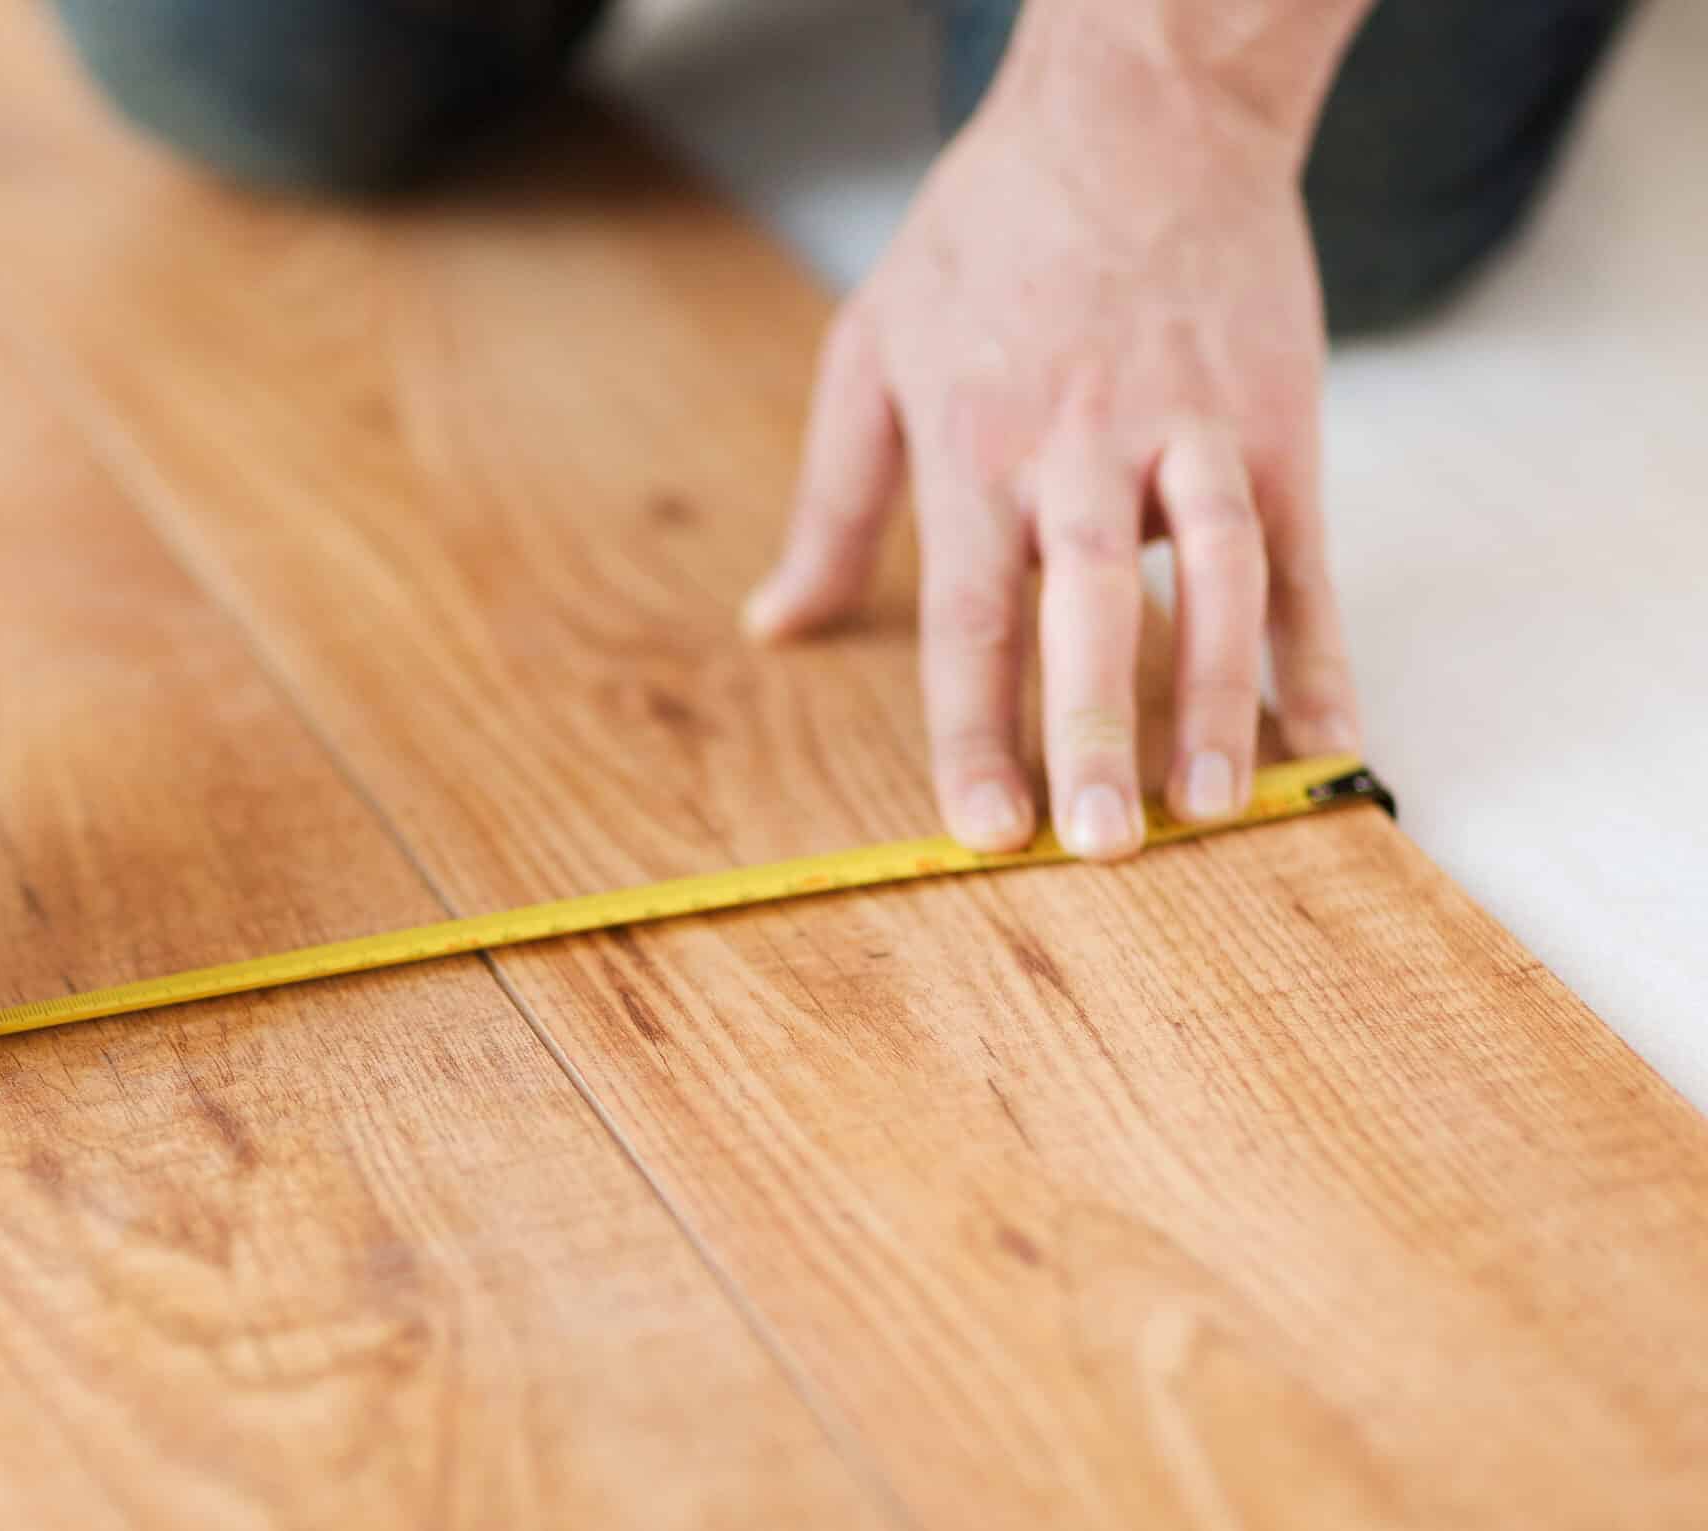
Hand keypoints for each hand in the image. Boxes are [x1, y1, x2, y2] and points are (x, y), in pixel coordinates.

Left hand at [745, 38, 1360, 857]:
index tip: (984, 831)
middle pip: (1086, 608)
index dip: (975, 730)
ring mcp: (1191, 434)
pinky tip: (1332, 735)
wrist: (1138, 111)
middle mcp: (1081, 450)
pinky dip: (1321, 647)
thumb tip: (774, 624)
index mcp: (974, 448)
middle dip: (1094, 730)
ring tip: (1225, 807)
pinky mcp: (1278, 419)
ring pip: (1214, 580)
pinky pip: (1303, 552)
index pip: (970, 617)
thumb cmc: (987, 237)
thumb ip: (831, 504)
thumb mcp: (871, 353)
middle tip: (1100, 842)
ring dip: (1221, 699)